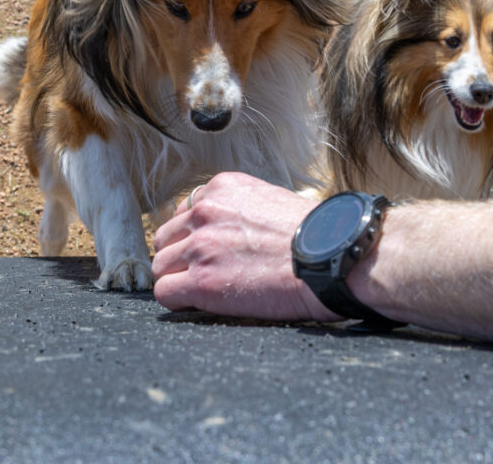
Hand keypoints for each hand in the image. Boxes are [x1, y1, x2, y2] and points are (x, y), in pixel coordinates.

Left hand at [152, 172, 341, 321]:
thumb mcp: (271, 200)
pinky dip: (178, 301)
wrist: (332, 256)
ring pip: (161, 266)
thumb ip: (239, 209)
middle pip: (166, 239)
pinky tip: (202, 303)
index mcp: (221, 188)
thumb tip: (228, 230)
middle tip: (206, 272)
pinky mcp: (201, 281)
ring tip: (208, 290)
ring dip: (179, 279)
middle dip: (181, 257)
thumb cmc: (315, 235)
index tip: (210, 250)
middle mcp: (205, 212)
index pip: (184, 212)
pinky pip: (165, 293)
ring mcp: (200, 246)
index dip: (194, 236)